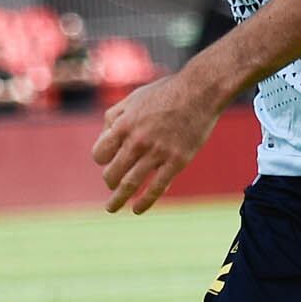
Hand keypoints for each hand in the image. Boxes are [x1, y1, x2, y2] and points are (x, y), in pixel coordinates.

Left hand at [91, 65, 228, 213]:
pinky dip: (144, 201)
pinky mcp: (177, 161)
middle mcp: (137, 141)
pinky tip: (137, 210)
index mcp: (123, 125)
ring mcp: (157, 153)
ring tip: (111, 209)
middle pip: (112, 172)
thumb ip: (115, 116)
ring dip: (118, 199)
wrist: (200, 91)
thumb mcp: (133, 98)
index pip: (100, 154)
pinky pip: (157, 187)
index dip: (102, 159)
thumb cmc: (166, 92)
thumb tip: (104, 136)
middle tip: (112, 185)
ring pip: (130, 184)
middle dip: (109, 181)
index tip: (108, 161)